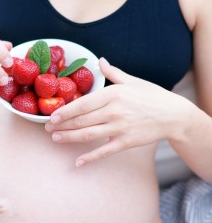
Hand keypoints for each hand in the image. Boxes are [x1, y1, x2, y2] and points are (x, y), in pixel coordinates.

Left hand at [45, 57, 191, 165]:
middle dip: (62, 125)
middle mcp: (114, 111)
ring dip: (70, 138)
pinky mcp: (126, 142)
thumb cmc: (152, 96)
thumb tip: (99, 60)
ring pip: (88, 135)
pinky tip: (78, 162)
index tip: (52, 116)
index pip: (83, 104)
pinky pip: (104, 151)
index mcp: (113, 94)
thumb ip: (113, 73)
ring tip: (56, 138)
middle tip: (48, 128)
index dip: (65, 111)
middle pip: (81, 120)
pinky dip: (90, 158)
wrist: (173, 115)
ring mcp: (120, 128)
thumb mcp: (132, 81)